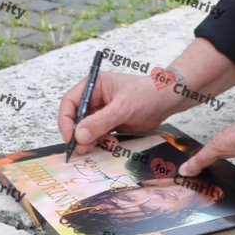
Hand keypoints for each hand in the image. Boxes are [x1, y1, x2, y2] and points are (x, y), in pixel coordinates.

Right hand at [58, 71, 175, 152]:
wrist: (168, 100)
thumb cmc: (148, 94)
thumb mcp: (123, 107)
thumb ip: (100, 122)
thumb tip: (79, 135)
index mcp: (94, 86)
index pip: (70, 102)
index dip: (66, 120)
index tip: (70, 137)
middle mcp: (96, 98)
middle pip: (76, 118)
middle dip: (79, 134)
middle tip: (82, 149)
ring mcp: (103, 112)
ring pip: (87, 130)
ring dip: (91, 141)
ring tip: (101, 146)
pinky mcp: (112, 123)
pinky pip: (100, 136)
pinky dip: (103, 142)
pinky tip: (113, 144)